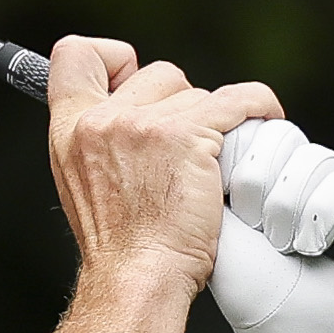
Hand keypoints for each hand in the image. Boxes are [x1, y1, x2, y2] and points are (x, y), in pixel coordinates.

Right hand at [42, 37, 283, 294]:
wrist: (138, 277)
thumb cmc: (122, 245)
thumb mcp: (83, 184)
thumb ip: (99, 144)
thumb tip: (135, 117)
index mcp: (69, 130)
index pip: (74, 55)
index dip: (112, 58)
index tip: (131, 78)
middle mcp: (100, 120)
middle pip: (156, 72)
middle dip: (180, 102)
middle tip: (186, 146)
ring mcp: (142, 124)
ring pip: (198, 92)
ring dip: (213, 122)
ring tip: (211, 163)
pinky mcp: (187, 135)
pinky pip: (240, 100)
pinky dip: (259, 107)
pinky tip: (264, 121)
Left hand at [209, 122, 333, 332]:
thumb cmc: (250, 292)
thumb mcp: (215, 229)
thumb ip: (211, 180)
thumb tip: (206, 135)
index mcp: (263, 180)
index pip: (255, 132)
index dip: (241, 157)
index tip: (228, 198)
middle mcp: (301, 180)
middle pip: (283, 137)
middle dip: (259, 181)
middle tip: (253, 224)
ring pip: (313, 159)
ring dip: (289, 207)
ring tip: (282, 245)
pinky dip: (321, 216)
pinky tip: (311, 248)